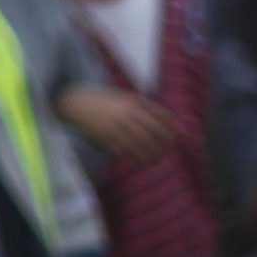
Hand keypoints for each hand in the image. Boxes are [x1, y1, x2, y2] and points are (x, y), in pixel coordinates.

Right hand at [62, 84, 182, 163]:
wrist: (74, 101)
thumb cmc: (100, 98)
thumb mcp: (121, 95)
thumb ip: (140, 104)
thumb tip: (163, 116)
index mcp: (132, 101)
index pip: (158, 114)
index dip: (172, 124)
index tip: (183, 134)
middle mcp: (126, 113)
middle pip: (152, 130)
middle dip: (164, 141)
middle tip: (171, 150)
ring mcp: (116, 124)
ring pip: (139, 142)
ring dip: (151, 153)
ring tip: (157, 160)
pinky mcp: (106, 135)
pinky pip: (124, 148)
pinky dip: (133, 155)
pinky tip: (139, 160)